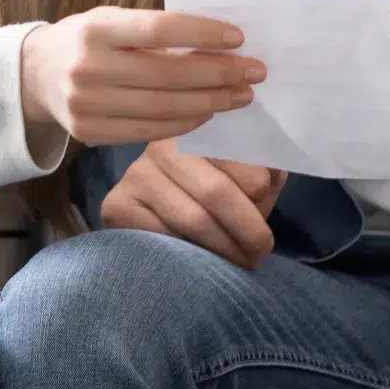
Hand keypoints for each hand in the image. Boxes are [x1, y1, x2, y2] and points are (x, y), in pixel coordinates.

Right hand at [18, 8, 262, 148]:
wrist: (36, 75)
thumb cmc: (89, 40)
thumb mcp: (113, 19)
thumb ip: (156, 29)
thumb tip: (221, 40)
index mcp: (97, 28)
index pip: (159, 29)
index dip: (202, 33)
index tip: (239, 38)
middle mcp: (88, 67)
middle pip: (168, 75)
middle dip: (219, 74)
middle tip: (254, 71)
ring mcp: (87, 104)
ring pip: (164, 108)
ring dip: (211, 102)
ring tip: (240, 95)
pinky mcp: (90, 133)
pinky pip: (150, 131)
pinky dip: (186, 124)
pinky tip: (208, 113)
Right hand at [102, 140, 288, 269]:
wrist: (170, 217)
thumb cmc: (220, 192)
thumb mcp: (250, 173)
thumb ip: (267, 166)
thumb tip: (272, 173)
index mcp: (199, 126)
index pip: (236, 153)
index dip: (259, 185)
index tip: (269, 206)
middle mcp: (162, 144)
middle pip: (215, 191)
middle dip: (248, 228)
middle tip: (262, 251)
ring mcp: (136, 174)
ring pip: (193, 220)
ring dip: (226, 248)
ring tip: (244, 262)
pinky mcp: (118, 205)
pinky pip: (163, 237)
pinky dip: (191, 256)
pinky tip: (204, 262)